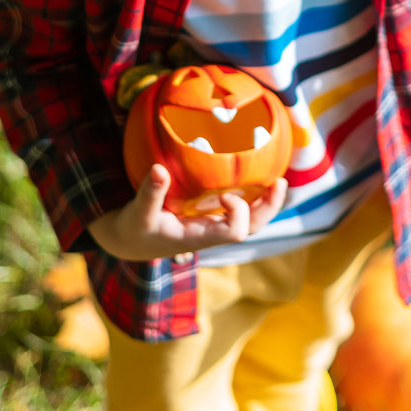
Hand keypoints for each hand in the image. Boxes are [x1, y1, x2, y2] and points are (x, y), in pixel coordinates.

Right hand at [88, 165, 288, 261]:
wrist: (131, 241)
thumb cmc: (135, 228)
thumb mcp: (138, 213)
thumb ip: (150, 193)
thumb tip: (158, 168)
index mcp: (200, 237)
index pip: (235, 233)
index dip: (239, 212)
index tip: (226, 194)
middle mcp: (212, 233)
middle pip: (252, 229)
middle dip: (269, 208)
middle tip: (280, 182)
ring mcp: (213, 226)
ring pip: (250, 222)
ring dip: (265, 202)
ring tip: (278, 179)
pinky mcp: (210, 217)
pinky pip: (239, 211)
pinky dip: (252, 197)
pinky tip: (256, 176)